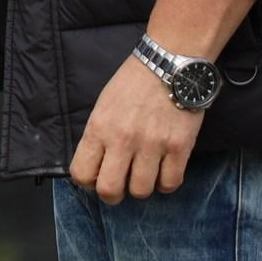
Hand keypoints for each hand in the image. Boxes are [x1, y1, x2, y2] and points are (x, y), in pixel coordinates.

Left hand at [69, 52, 203, 202]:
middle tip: (119, 186)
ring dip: (141, 188)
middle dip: (112, 195)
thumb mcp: (103, 106)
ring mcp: (152, 145)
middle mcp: (123, 140)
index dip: (87, 181)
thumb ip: (98, 135)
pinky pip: (171, 183)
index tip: (96, 176)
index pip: (81, 173)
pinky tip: (163, 171)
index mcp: (99, 128)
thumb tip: (94, 165)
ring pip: (141, 191)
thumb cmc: (132, 84)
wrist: (169, 65)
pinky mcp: (179, 148)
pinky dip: (166, 183)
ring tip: (143, 174)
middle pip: (110, 190)